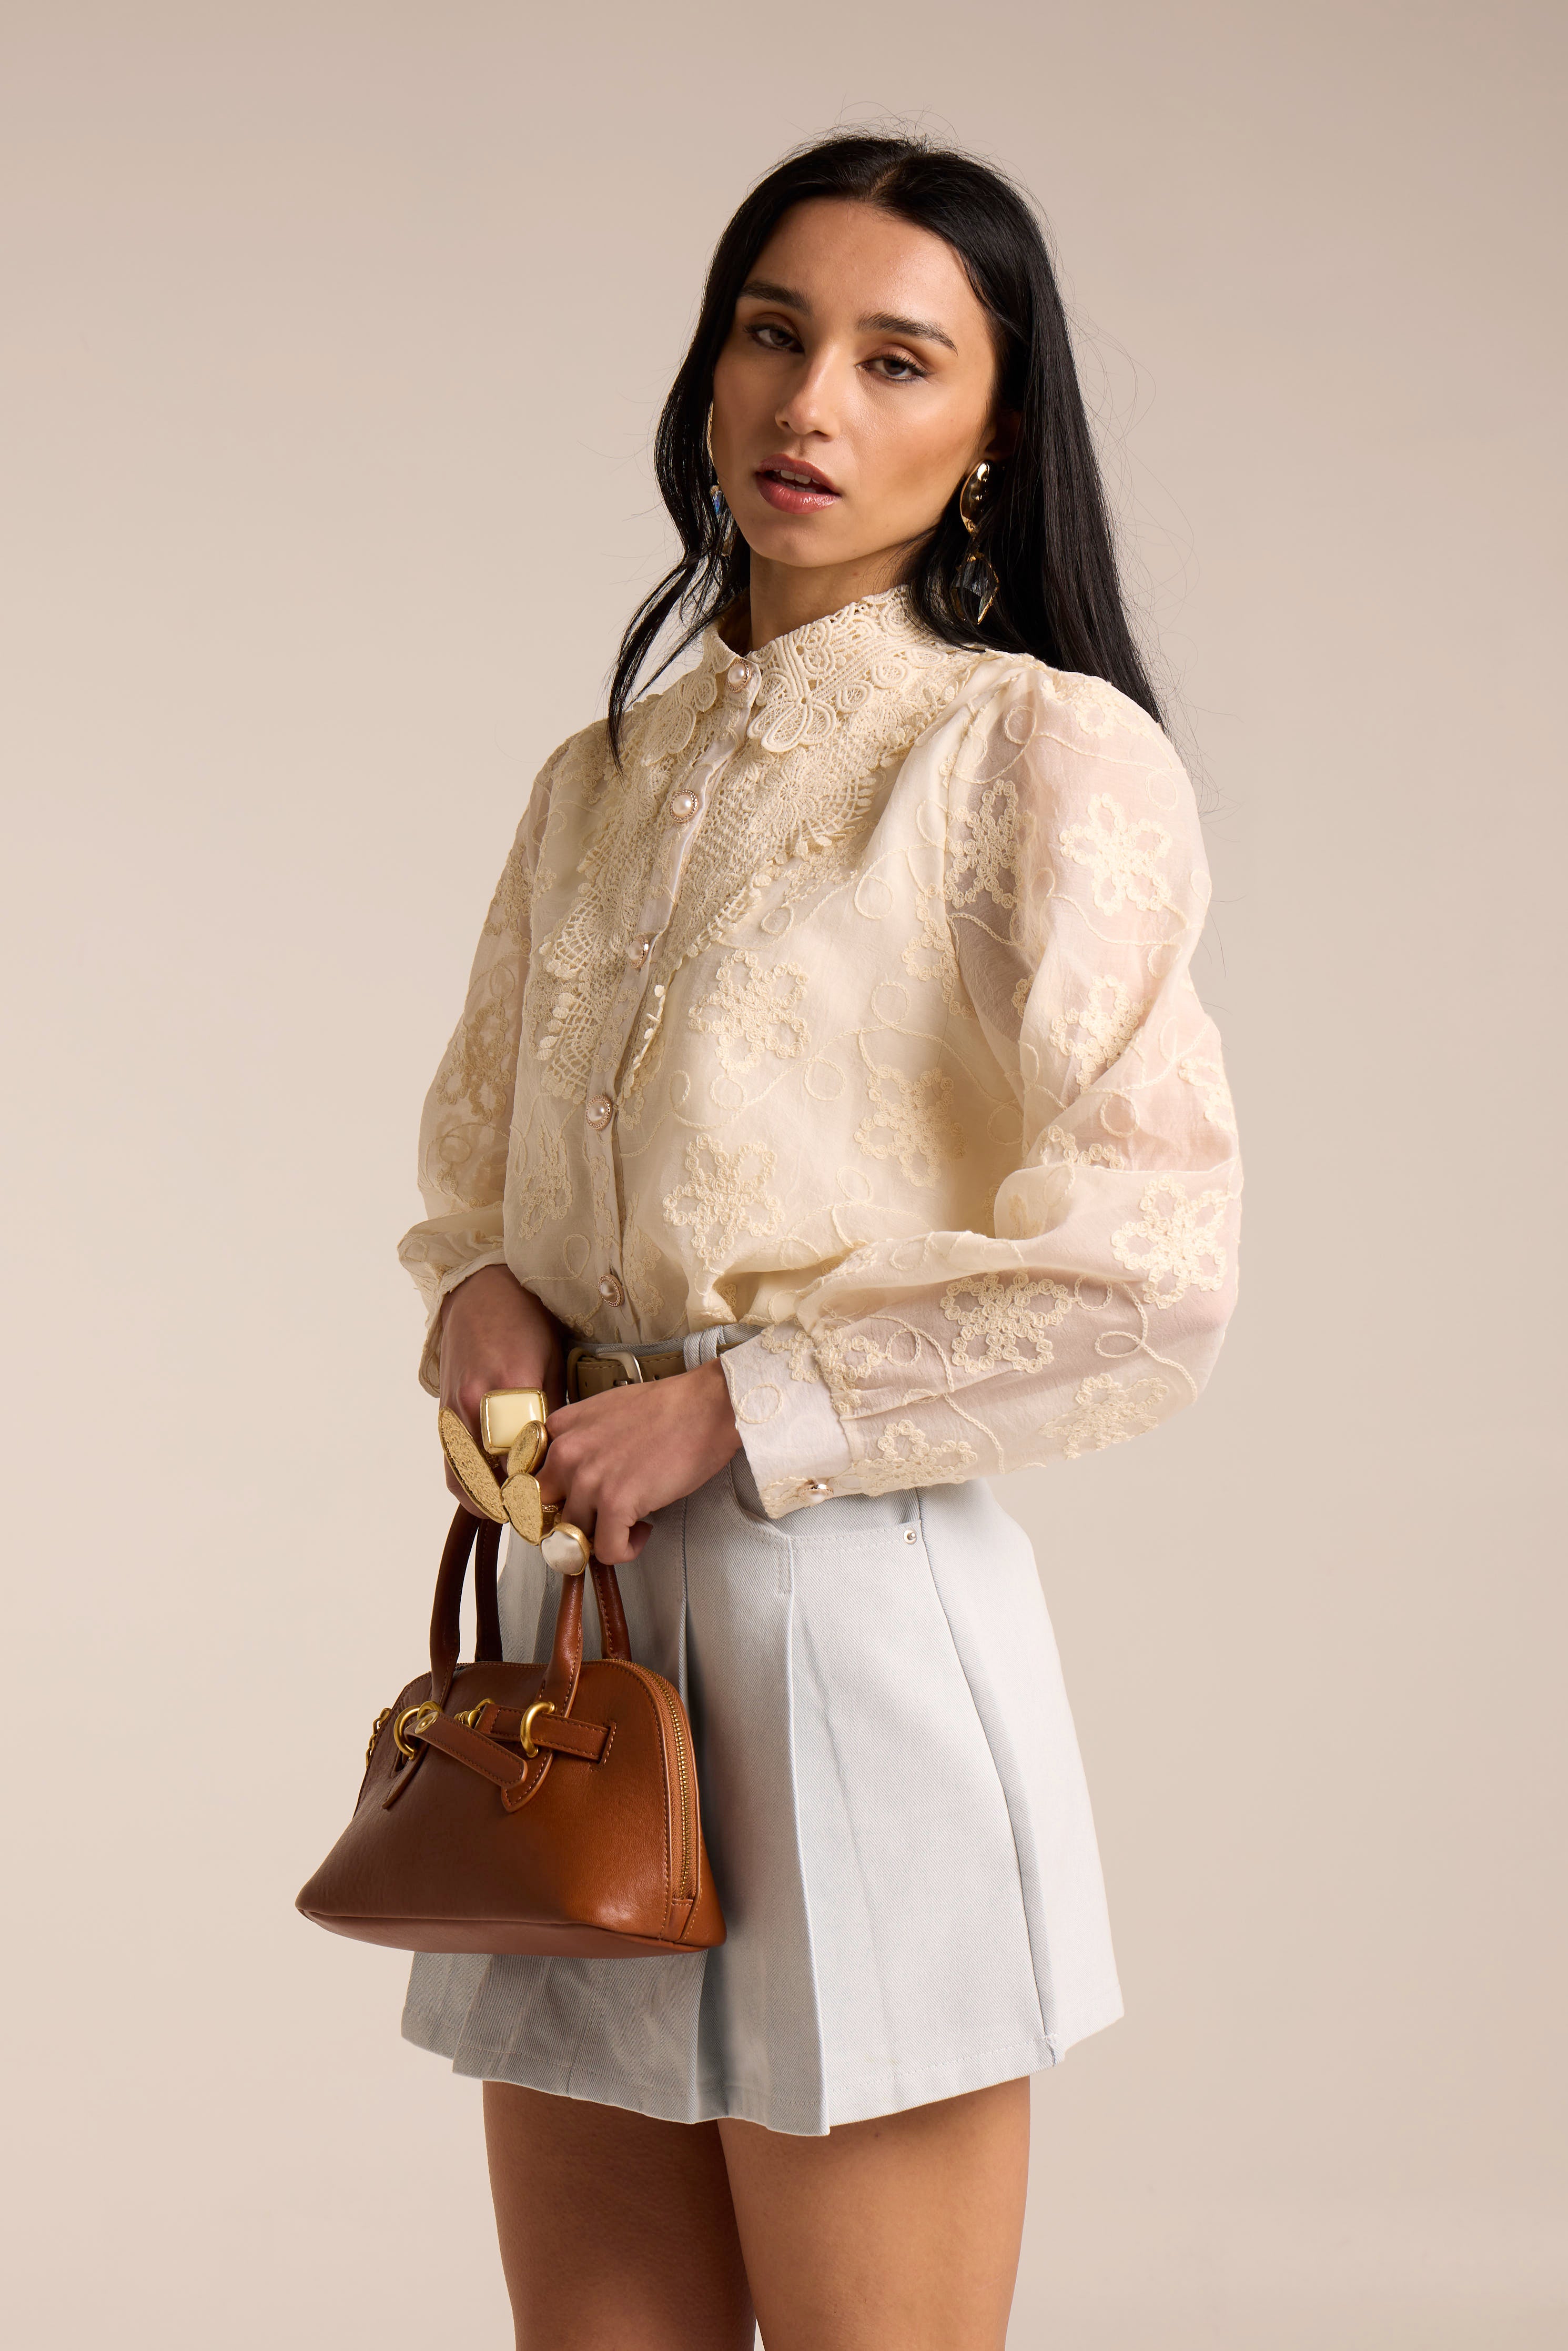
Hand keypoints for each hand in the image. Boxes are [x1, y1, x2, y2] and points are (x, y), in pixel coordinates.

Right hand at [438, 1265, 565, 1509]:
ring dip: (488, 1502)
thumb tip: (564, 1456)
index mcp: (508, 1387)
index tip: (559, 1505)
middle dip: (515, 1506)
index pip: (523, 1459)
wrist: (479, 1291)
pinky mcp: (443, 1414)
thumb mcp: (553, 1361)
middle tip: (541, 1519)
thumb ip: (553, 1412)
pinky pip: (452, 1464)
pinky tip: (493, 1494)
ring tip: (517, 1513)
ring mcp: (452, 1410)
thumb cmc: (524, 1320)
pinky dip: (470, 1486)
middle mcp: (473, 1403)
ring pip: (463, 1479)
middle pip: (489, 1478)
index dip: (540, 1489)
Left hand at [538, 1360, 741, 1564]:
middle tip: (594, 1523)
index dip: (548, 1499)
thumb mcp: (605, 1409)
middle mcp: (567, 1455)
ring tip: (628, 1524)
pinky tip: (643, 1531)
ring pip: (573, 1536)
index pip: (528, 1478)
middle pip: (542, 1512)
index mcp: (562, 1430)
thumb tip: (577, 1475)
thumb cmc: (667, 1407)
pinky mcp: (616, 1504)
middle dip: (565, 1523)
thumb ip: (580, 1437)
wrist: (705, 1407)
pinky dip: (625, 1550)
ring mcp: (589, 1481)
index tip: (566, 1508)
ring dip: (601, 1537)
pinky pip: (606, 1551)